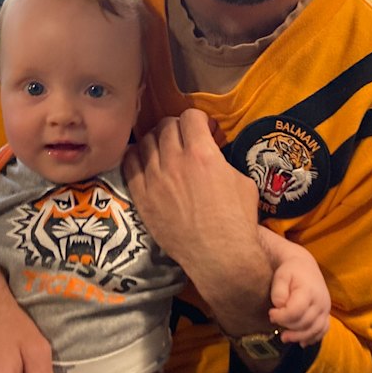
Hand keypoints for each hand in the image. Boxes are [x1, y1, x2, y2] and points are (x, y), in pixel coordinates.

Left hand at [124, 108, 273, 334]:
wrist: (219, 256)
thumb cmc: (237, 220)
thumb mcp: (242, 181)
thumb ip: (222, 160)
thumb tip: (213, 154)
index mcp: (202, 153)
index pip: (191, 116)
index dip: (198, 120)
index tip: (202, 129)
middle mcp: (175, 161)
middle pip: (166, 125)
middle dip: (177, 127)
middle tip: (183, 138)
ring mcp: (154, 178)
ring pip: (146, 141)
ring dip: (157, 139)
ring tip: (164, 148)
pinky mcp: (141, 196)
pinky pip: (129, 163)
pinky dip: (136, 156)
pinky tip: (145, 160)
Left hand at [267, 239, 330, 346]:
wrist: (304, 265)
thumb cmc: (290, 271)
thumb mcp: (280, 276)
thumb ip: (278, 291)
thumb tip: (280, 306)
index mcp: (308, 291)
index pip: (296, 311)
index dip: (281, 316)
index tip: (271, 312)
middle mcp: (320, 301)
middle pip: (305, 323)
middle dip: (287, 326)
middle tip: (274, 321)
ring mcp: (325, 308)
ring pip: (315, 329)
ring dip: (299, 337)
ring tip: (284, 337)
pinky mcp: (326, 313)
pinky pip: (323, 330)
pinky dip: (313, 338)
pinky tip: (302, 342)